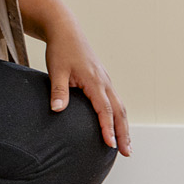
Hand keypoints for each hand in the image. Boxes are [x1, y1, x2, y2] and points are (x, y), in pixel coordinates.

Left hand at [43, 22, 131, 155]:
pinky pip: (115, 101)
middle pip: (119, 112)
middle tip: (127, 152)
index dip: (108, 128)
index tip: (110, 144)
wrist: (66, 31)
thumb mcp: (56, 70)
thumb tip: (56, 109)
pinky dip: (119, 116)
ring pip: (120, 107)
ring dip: (124, 126)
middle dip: (124, 133)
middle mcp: (104, 82)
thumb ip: (58, 91)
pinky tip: (117, 125)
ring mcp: (106, 81)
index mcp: (95, 81)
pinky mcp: (103, 80)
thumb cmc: (61, 50)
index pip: (104, 110)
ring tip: (126, 144)